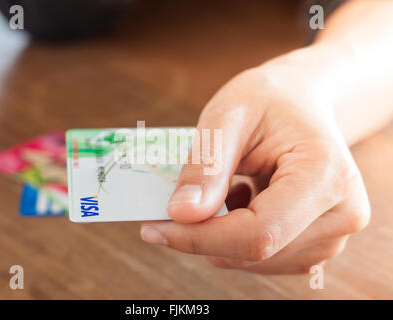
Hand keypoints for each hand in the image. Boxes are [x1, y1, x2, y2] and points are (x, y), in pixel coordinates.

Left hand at [139, 61, 370, 273]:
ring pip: (254, 260)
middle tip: (171, 205)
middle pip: (254, 251)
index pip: (257, 234)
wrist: (302, 102)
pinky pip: (261, 257)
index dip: (199, 237)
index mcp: (326, 177)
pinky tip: (238, 200)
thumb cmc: (269, 100)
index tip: (153, 227)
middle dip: (202, 235)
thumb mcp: (229, 116)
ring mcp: (332, 235)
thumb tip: (181, 214)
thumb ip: (206, 165)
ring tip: (222, 188)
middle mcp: (341, 214)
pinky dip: (234, 235)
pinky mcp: (316, 243)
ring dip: (219, 233)